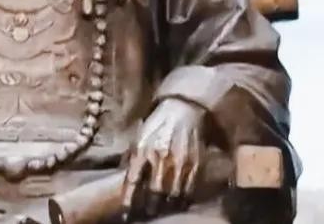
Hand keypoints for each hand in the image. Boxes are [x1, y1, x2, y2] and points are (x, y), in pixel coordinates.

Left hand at [121, 98, 205, 220]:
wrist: (182, 110)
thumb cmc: (157, 124)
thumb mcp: (139, 137)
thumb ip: (133, 159)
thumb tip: (127, 181)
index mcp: (142, 149)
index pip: (133, 182)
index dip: (130, 201)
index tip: (127, 215)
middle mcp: (161, 157)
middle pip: (154, 193)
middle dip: (149, 208)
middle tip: (147, 214)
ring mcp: (180, 162)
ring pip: (173, 195)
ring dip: (166, 207)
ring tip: (162, 211)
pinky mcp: (196, 164)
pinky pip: (189, 190)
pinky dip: (183, 201)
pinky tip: (178, 204)